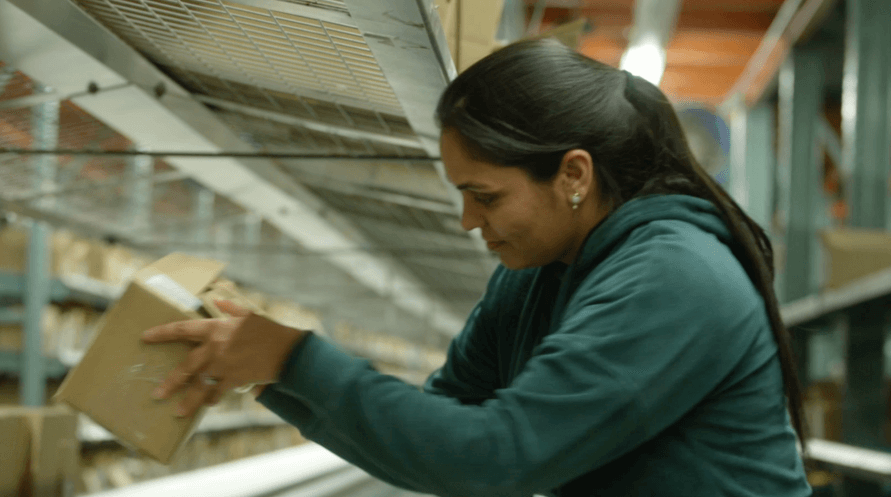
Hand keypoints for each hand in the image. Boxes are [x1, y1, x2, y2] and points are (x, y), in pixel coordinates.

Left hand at [142, 300, 306, 417]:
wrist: (288, 351)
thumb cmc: (269, 330)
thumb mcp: (250, 314)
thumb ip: (231, 308)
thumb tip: (218, 300)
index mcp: (216, 328)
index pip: (182, 329)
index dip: (162, 333)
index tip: (146, 337)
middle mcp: (215, 348)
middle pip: (186, 367)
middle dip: (170, 382)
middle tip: (157, 394)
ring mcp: (223, 366)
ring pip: (199, 385)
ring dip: (188, 400)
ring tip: (177, 411)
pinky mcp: (234, 380)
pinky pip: (217, 392)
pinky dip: (212, 398)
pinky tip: (207, 404)